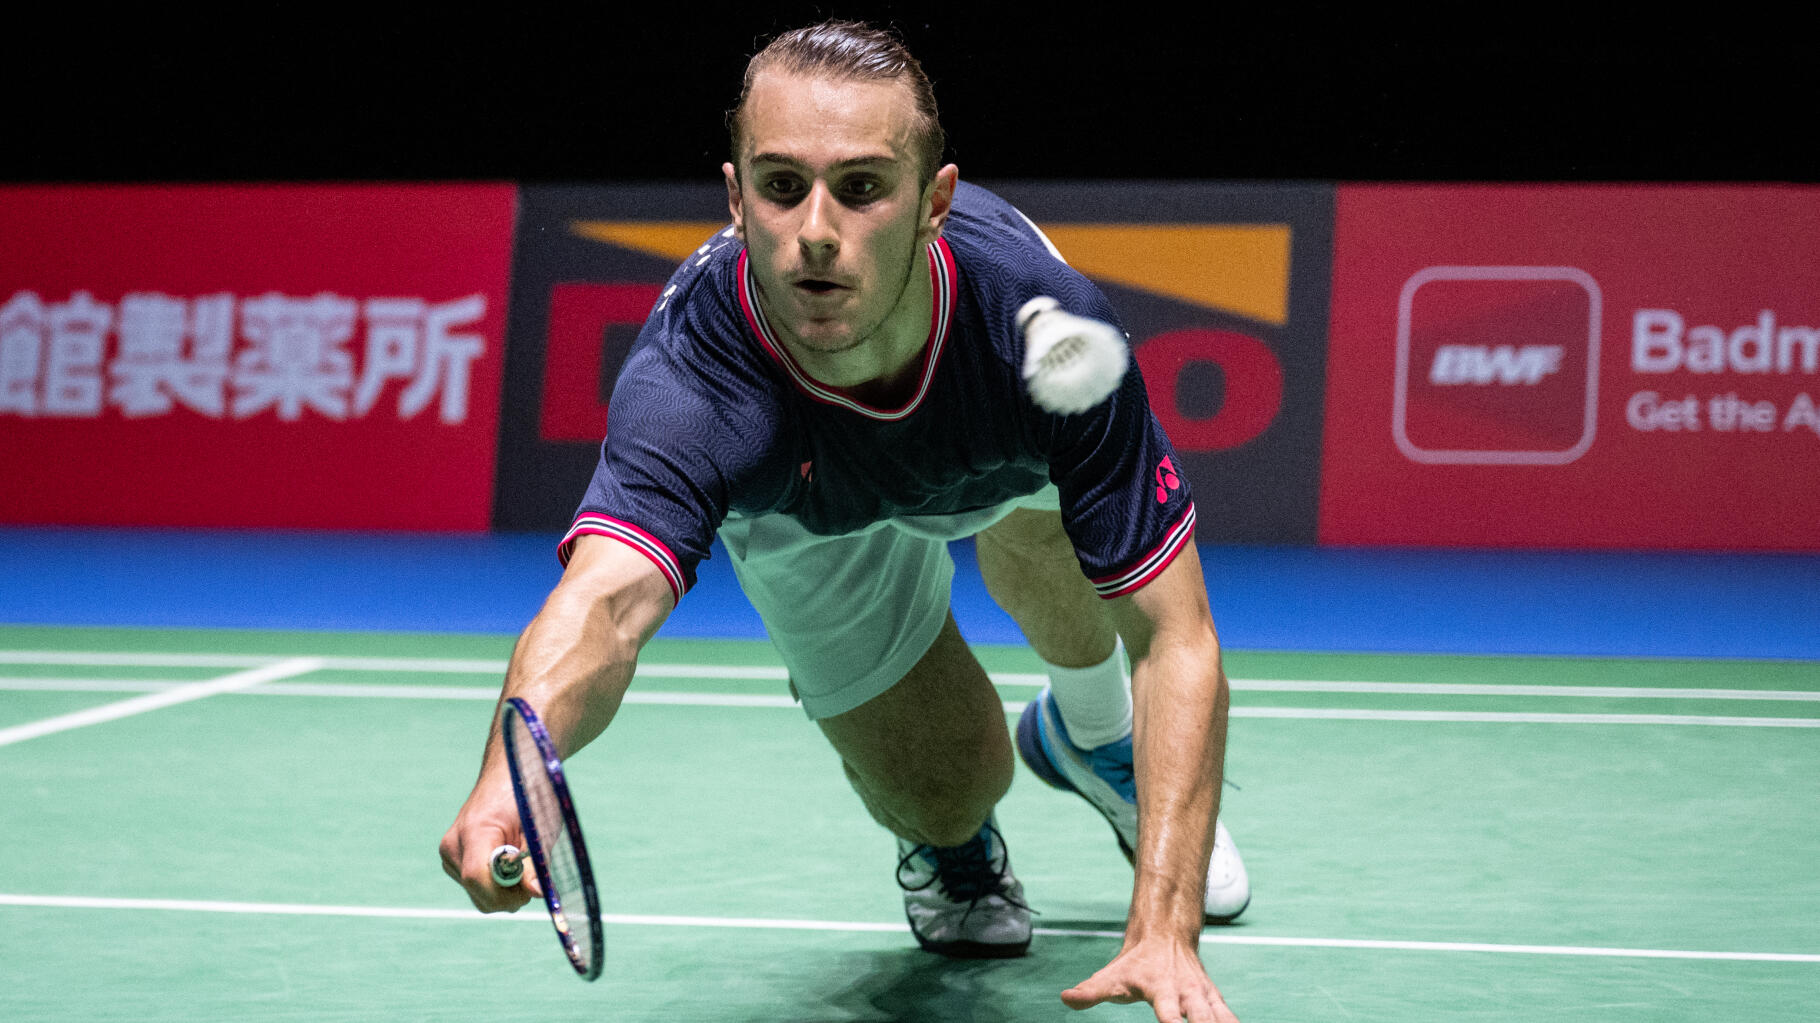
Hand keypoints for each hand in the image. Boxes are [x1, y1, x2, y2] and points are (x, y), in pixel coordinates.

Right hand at [438, 773, 542, 912]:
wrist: (508, 774)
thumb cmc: (527, 795)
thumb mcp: (539, 829)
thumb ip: (535, 863)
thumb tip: (537, 893)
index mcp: (474, 831)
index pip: (477, 878)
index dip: (505, 894)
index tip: (530, 889)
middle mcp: (453, 845)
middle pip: (478, 892)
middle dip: (509, 896)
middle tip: (533, 877)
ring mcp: (449, 854)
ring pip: (477, 894)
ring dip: (504, 891)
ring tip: (522, 865)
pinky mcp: (452, 859)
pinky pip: (474, 886)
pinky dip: (495, 884)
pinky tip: (509, 865)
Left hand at [1062, 937, 1238, 1022]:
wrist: (1165, 936)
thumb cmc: (1135, 964)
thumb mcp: (1111, 977)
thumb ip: (1090, 991)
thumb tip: (1066, 998)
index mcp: (1163, 991)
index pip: (1170, 1017)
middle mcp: (1188, 994)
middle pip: (1204, 1021)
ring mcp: (1205, 997)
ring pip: (1223, 1019)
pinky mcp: (1215, 1000)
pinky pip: (1230, 1018)